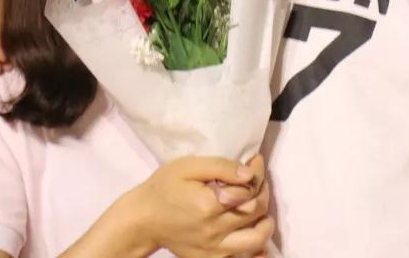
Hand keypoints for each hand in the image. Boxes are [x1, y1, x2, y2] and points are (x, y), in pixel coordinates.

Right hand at [126, 154, 272, 257]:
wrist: (143, 219)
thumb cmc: (164, 188)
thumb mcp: (187, 166)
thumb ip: (220, 167)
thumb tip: (248, 173)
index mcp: (209, 204)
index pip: (248, 189)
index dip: (256, 173)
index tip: (256, 161)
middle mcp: (214, 230)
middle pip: (255, 212)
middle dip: (263, 191)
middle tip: (258, 180)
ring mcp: (214, 249)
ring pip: (255, 239)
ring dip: (265, 223)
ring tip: (262, 210)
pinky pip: (241, 257)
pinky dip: (255, 248)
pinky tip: (253, 232)